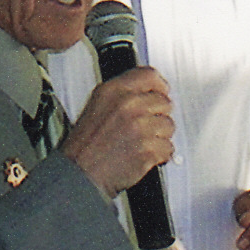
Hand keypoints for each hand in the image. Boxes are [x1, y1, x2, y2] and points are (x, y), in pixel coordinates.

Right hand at [59, 68, 173, 198]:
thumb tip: (147, 91)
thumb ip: (122, 95)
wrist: (80, 174)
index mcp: (114, 91)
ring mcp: (140, 127)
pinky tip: (142, 155)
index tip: (162, 93)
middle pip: (165, 102)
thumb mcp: (97, 106)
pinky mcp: (148, 149)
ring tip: (140, 143)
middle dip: (158, 116)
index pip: (150, 76)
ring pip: (169, 126)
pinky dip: (159, 155)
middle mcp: (128, 105)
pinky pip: (168, 147)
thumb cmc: (85, 146)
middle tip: (145, 127)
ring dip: (159, 136)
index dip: (159, 86)